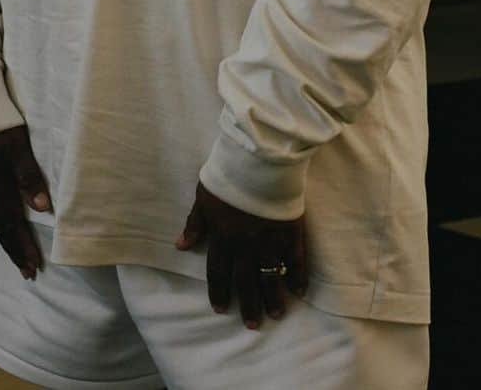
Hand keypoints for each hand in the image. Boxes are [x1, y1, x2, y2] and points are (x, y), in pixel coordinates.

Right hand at [0, 124, 50, 279]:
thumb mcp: (18, 148)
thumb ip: (29, 177)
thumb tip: (42, 209)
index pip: (10, 227)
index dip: (22, 247)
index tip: (33, 267)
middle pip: (1, 229)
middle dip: (16, 250)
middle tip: (28, 272)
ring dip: (8, 239)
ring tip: (19, 255)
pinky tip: (3, 225)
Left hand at [175, 180, 307, 328]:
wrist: (259, 157)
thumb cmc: (228, 173)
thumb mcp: (204, 195)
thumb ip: (195, 223)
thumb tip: (181, 246)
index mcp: (223, 236)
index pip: (218, 272)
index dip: (218, 291)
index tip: (220, 308)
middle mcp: (246, 244)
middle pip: (246, 281)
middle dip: (248, 305)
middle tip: (252, 324)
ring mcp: (270, 239)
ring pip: (271, 276)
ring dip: (273, 297)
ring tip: (276, 313)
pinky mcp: (291, 230)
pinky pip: (296, 259)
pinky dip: (298, 275)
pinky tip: (299, 290)